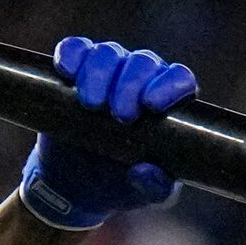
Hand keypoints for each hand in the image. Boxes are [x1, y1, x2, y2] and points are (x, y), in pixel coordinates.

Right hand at [19, 37, 197, 229]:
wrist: (74, 186)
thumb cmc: (119, 184)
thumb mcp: (143, 194)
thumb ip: (155, 188)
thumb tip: (146, 171)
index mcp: (165, 102)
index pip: (179, 79)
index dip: (170, 86)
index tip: (151, 105)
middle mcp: (140, 79)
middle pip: (143, 62)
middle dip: (130, 84)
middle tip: (119, 115)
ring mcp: (108, 71)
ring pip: (108, 53)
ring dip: (100, 73)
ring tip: (91, 104)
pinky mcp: (75, 70)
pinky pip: (74, 50)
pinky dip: (70, 54)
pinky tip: (66, 69)